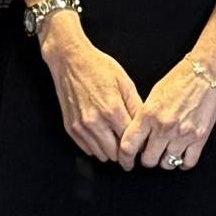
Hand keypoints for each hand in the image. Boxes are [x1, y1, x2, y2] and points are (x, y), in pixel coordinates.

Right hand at [40, 15, 142, 161]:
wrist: (70, 60)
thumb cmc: (97, 67)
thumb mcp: (125, 83)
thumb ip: (136, 107)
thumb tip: (145, 127)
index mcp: (112, 110)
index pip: (131, 142)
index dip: (139, 146)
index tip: (142, 146)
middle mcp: (95, 122)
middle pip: (116, 154)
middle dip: (126, 153)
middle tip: (130, 146)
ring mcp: (81, 126)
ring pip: (102, 155)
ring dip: (111, 151)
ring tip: (116, 140)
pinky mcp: (70, 127)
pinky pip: (87, 149)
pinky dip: (97, 147)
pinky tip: (102, 136)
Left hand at [117, 55, 215, 171]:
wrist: (205, 72)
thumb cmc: (179, 80)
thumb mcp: (153, 95)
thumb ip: (143, 118)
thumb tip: (137, 137)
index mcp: (148, 114)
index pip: (129, 146)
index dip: (124, 158)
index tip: (126, 161)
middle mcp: (164, 126)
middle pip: (148, 160)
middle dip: (146, 159)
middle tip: (149, 154)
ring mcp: (183, 134)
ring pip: (167, 163)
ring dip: (164, 161)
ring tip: (165, 152)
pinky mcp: (199, 138)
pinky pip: (188, 162)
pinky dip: (183, 163)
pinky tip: (181, 155)